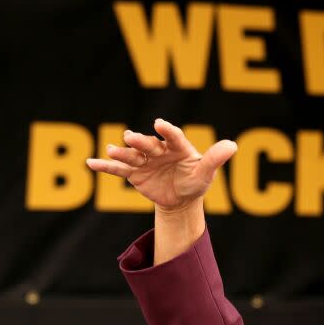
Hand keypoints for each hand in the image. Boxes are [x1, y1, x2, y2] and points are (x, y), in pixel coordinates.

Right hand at [85, 118, 236, 211]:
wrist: (181, 200)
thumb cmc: (196, 182)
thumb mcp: (206, 174)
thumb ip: (215, 159)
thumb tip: (233, 145)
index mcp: (178, 147)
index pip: (173, 137)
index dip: (167, 131)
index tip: (159, 124)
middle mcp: (159, 150)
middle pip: (148, 144)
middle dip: (140, 141)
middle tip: (130, 136)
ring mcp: (145, 160)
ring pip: (131, 155)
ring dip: (121, 152)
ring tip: (112, 149)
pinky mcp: (134, 173)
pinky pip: (118, 169)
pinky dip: (105, 166)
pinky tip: (91, 163)